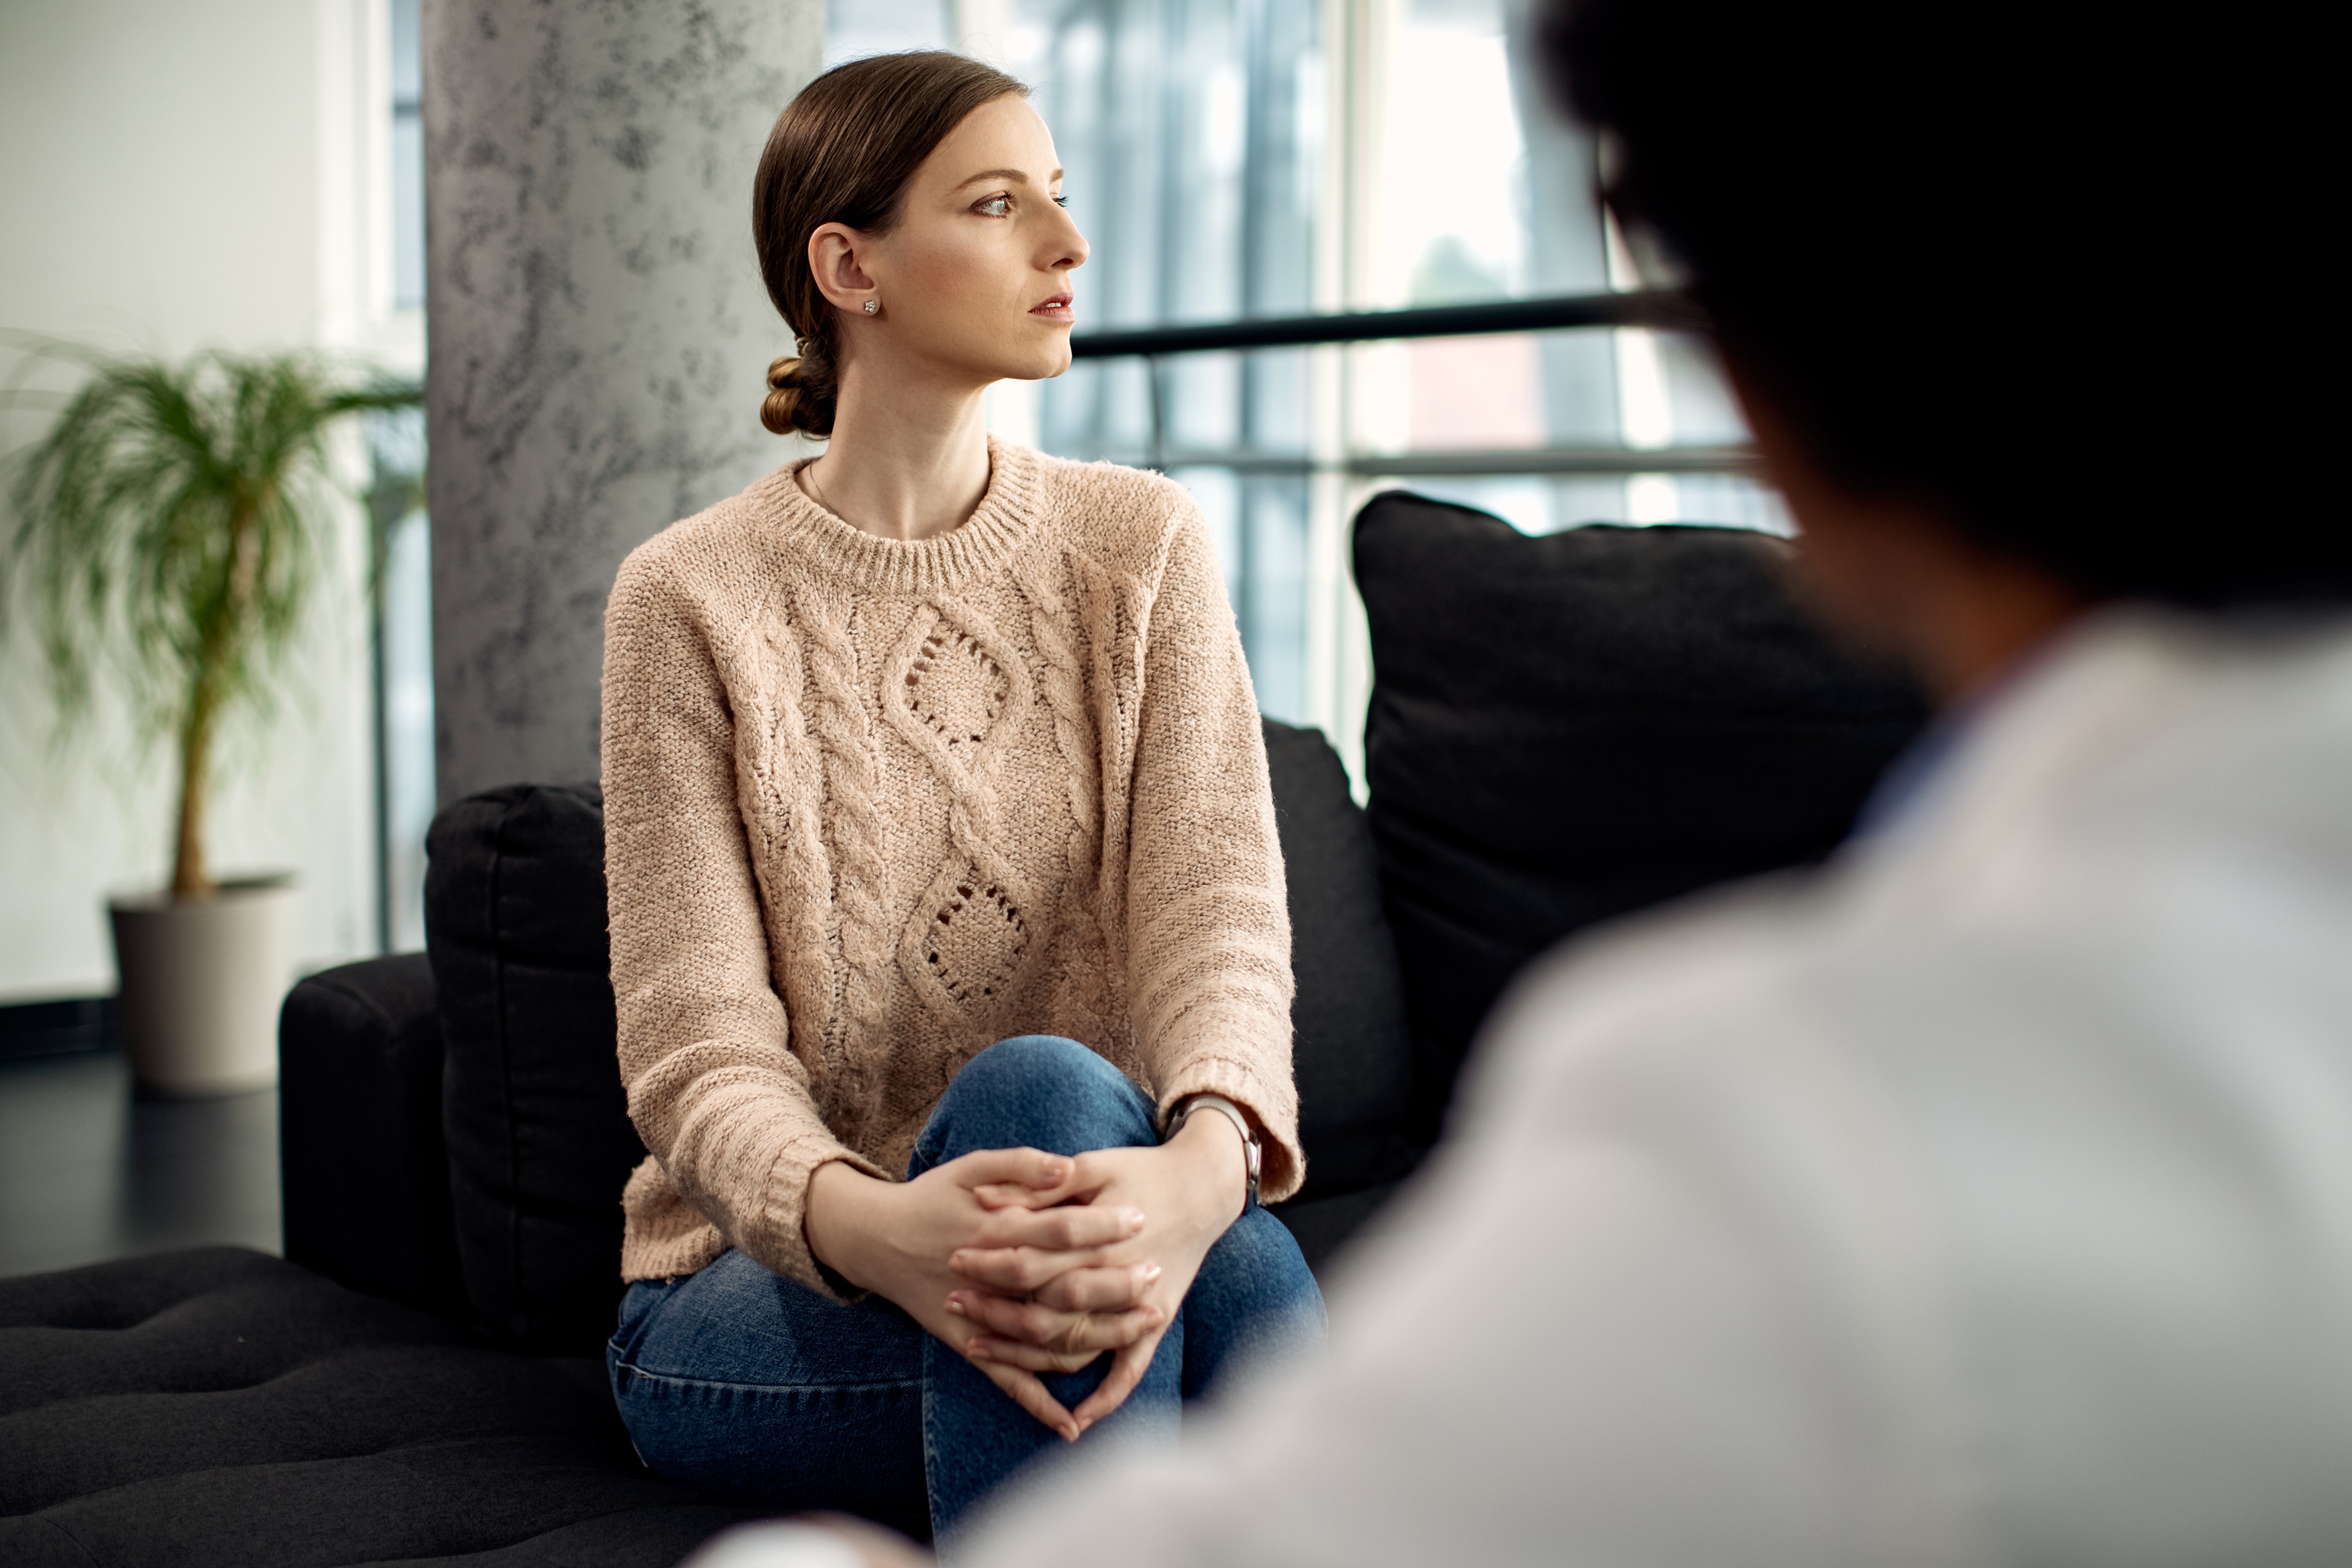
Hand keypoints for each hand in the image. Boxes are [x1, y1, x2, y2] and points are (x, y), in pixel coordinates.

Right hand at [803, 1150, 1161, 1439]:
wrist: (877, 1239)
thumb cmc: (932, 1196)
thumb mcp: (971, 1165)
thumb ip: (1020, 1165)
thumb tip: (1068, 1168)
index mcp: (992, 1230)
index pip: (1058, 1230)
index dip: (1102, 1225)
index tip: (1140, 1218)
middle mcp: (989, 1280)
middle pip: (1061, 1289)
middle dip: (1113, 1285)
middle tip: (1157, 1274)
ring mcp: (979, 1319)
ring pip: (1045, 1339)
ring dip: (1098, 1337)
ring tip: (1144, 1326)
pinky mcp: (968, 1346)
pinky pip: (1006, 1380)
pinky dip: (1037, 1404)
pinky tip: (1071, 1425)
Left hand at [946, 1110, 1248, 1433]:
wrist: (1204, 1186)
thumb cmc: (1142, 1171)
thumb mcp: (1093, 1165)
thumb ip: (1040, 1185)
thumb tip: (984, 1198)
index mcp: (1099, 1239)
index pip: (1033, 1261)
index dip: (990, 1264)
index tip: (956, 1261)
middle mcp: (1116, 1279)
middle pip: (1045, 1309)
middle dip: (994, 1309)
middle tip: (953, 1301)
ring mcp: (1137, 1307)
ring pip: (1074, 1346)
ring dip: (1025, 1354)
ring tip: (977, 1345)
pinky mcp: (1155, 1322)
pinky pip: (1130, 1371)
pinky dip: (1105, 1399)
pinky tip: (1075, 1422)